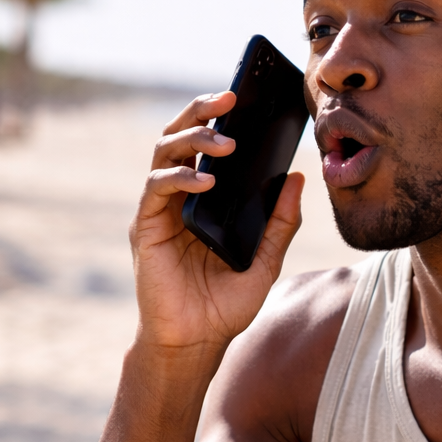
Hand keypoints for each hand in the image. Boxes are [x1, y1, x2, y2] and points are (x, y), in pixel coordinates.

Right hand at [129, 91, 305, 354]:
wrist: (195, 344)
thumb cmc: (224, 307)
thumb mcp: (265, 262)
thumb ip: (280, 223)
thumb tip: (297, 178)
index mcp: (205, 201)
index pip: (208, 146)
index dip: (220, 118)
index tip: (245, 98)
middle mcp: (179, 198)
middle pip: (181, 137)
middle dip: (202, 111)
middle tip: (230, 97)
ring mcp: (159, 210)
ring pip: (165, 153)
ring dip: (194, 138)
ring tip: (226, 142)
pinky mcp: (145, 227)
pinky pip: (156, 188)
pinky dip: (181, 178)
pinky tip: (206, 180)